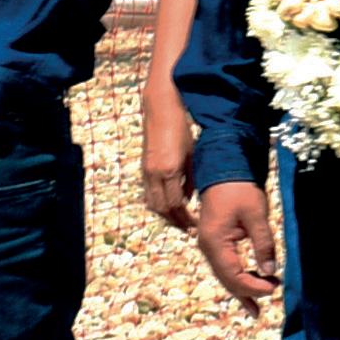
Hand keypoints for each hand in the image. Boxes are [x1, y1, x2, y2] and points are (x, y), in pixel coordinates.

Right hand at [142, 81, 198, 232]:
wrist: (160, 110)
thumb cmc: (181, 129)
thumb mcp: (192, 154)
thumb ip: (191, 179)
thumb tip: (189, 199)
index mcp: (169, 170)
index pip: (176, 204)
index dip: (185, 218)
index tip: (195, 225)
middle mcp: (154, 173)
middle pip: (162, 208)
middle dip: (175, 221)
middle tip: (188, 229)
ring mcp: (146, 171)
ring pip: (152, 204)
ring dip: (165, 215)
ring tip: (178, 221)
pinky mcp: (143, 169)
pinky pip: (148, 194)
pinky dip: (158, 204)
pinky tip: (169, 207)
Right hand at [193, 176, 279, 309]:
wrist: (223, 169)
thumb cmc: (239, 189)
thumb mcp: (256, 215)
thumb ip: (263, 243)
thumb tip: (270, 271)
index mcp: (215, 242)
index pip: (234, 275)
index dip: (254, 286)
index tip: (275, 286)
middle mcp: (208, 247)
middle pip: (227, 280)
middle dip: (248, 293)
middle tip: (269, 301)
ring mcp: (209, 245)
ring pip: (225, 275)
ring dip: (242, 290)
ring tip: (256, 308)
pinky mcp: (215, 242)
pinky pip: (225, 266)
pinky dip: (237, 278)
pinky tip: (249, 287)